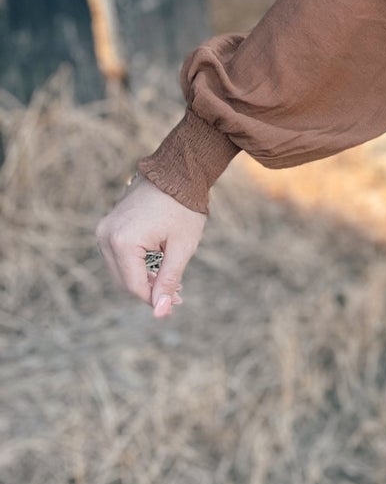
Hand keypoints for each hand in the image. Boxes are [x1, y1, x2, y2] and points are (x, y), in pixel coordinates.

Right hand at [95, 174, 206, 317]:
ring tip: (172, 282)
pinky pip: (120, 256)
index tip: (177, 304)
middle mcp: (106, 236)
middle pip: (124, 280)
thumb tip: (161, 312)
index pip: (134, 285)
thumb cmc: (183, 207)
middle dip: (150, 290)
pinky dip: (138, 265)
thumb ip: (168, 280)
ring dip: (144, 279)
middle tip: (178, 296)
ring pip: (121, 270)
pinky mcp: (108, 226)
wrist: (176, 171)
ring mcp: (104, 230)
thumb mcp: (181, 248)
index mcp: (122, 242)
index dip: (155, 299)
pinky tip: (160, 267)